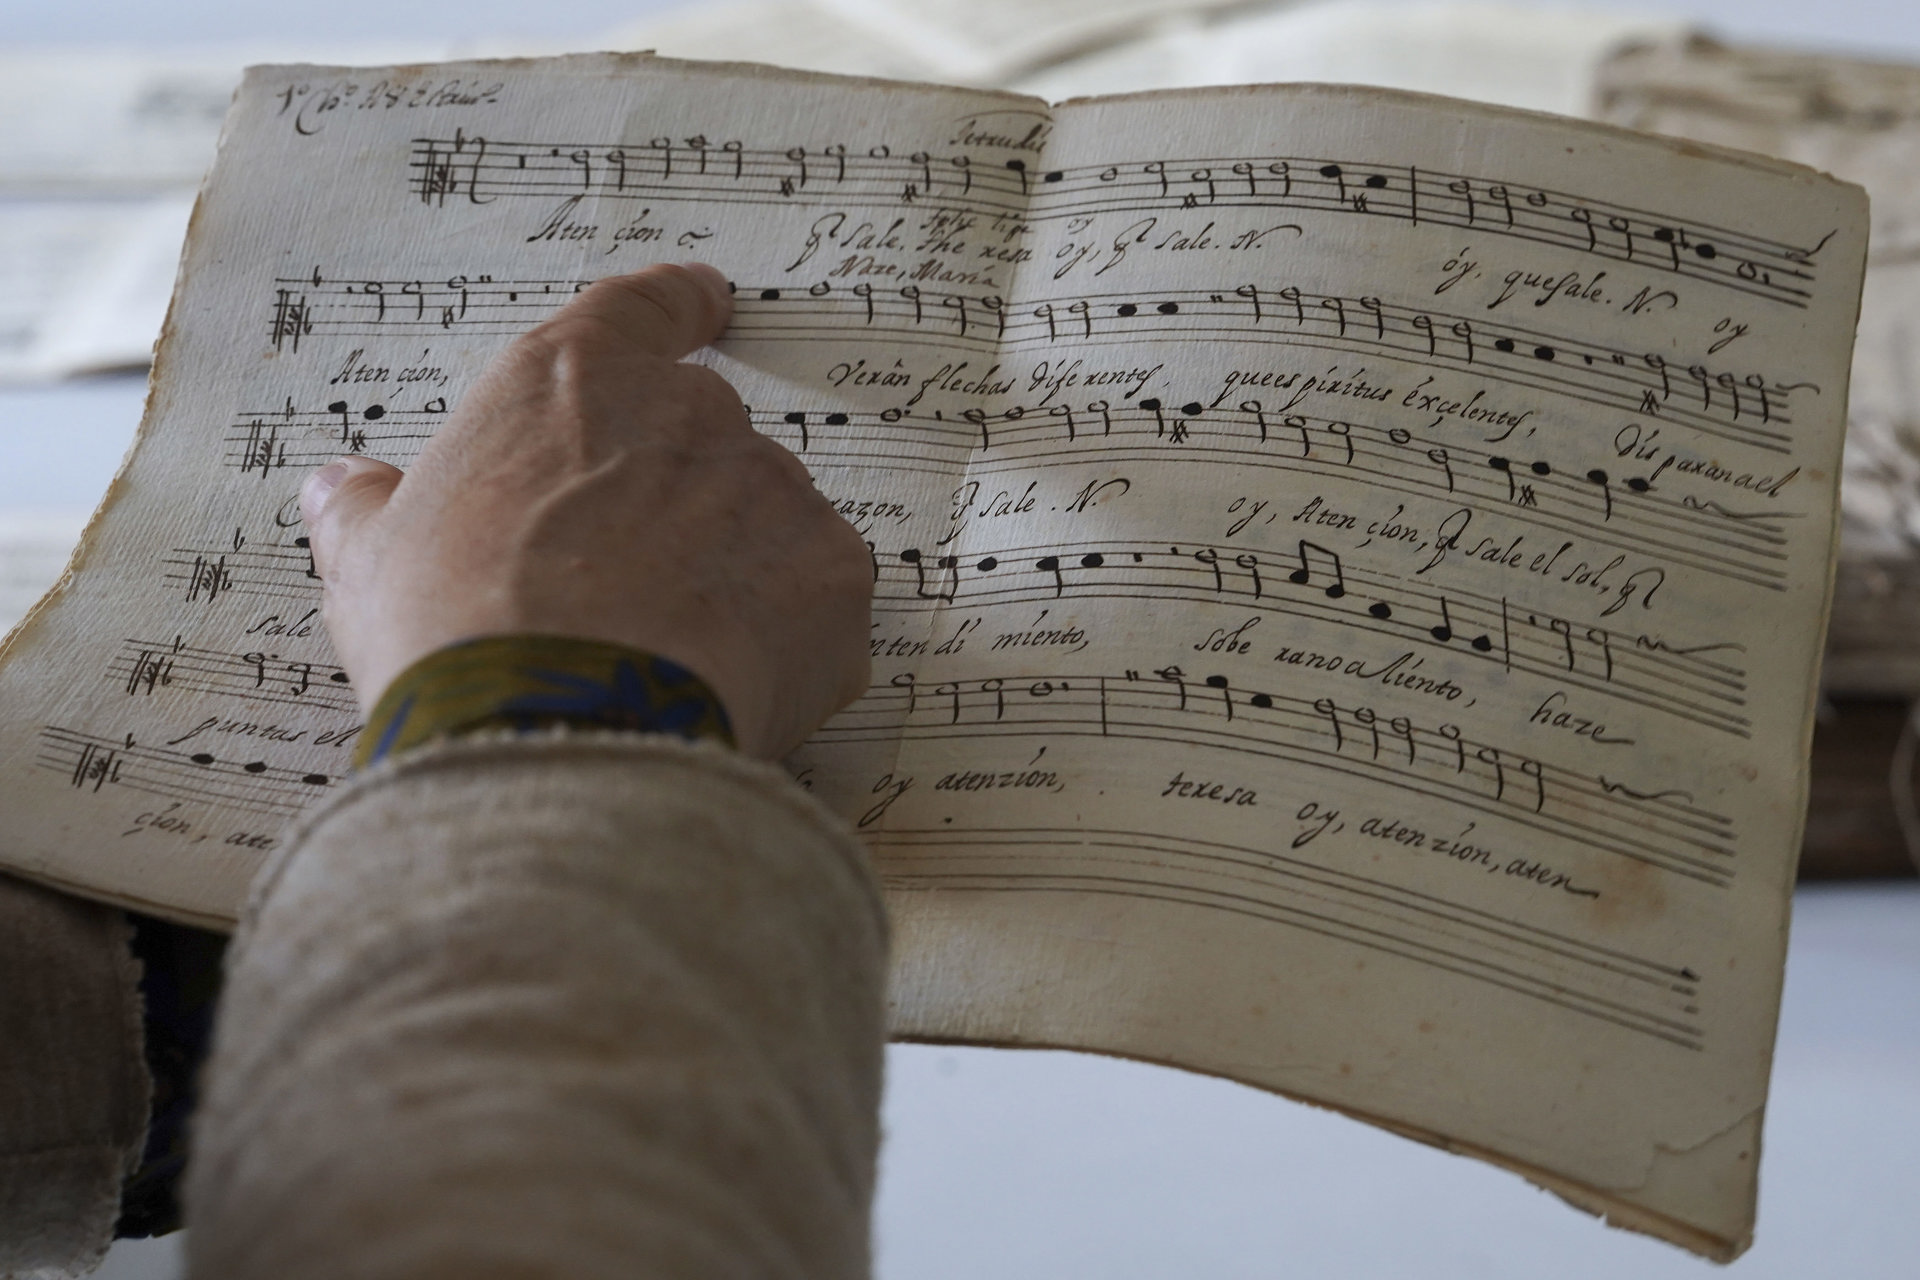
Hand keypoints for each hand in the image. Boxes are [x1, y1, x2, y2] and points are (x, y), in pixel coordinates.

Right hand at [298, 263, 872, 758]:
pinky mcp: (835, 574)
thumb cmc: (453, 632)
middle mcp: (690, 412)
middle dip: (679, 504)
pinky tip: (728, 690)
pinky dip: (786, 639)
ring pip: (766, 524)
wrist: (558, 723)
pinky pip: (817, 602)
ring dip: (733, 574)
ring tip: (664, 660)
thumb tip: (345, 488)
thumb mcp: (373, 564)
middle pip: (704, 437)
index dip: (677, 306)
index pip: (642, 308)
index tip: (706, 304)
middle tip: (628, 590)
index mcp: (572, 380)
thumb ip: (369, 512)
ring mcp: (775, 489)